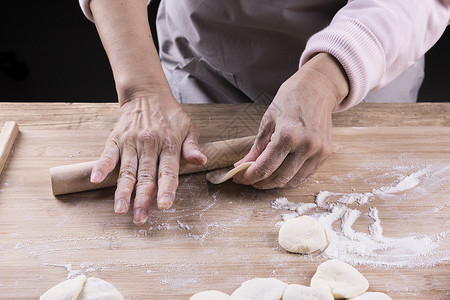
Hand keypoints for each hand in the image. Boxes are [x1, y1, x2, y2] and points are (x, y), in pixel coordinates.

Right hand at [90, 91, 206, 224]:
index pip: (168, 171)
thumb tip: (201, 161)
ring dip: (122, 190)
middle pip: (146, 175)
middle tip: (140, 218)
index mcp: (169, 144)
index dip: (167, 189)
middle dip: (142, 198)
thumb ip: (192, 147)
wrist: (147, 94)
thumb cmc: (170, 116)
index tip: (164, 205)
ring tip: (120, 209)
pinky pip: (108, 154)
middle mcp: (149, 144)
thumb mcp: (188, 128)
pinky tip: (96, 179)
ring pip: (127, 170)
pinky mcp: (116, 139)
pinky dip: (102, 166)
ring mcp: (131, 142)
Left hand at [233, 53, 348, 188]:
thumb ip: (257, 148)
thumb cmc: (290, 99)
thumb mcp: (268, 120)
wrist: (318, 88)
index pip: (265, 168)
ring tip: (262, 177)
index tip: (238, 178)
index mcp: (288, 135)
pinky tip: (279, 172)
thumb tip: (242, 166)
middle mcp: (306, 146)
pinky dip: (290, 178)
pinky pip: (305, 175)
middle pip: (278, 178)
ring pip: (292, 181)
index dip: (249, 177)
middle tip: (248, 179)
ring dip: (274, 183)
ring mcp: (319, 152)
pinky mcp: (326, 154)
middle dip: (260, 183)